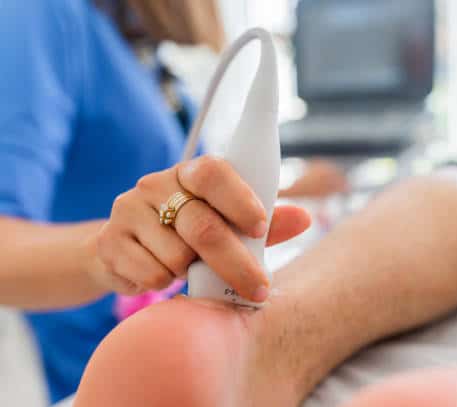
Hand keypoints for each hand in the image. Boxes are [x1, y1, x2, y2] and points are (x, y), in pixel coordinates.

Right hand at [90, 156, 309, 301]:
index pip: (212, 172)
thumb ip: (263, 223)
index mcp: (190, 173)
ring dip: (192, 274)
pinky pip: (152, 275)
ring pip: (177, 257)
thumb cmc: (187, 233)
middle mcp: (156, 184)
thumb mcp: (227, 223)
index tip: (260, 226)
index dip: (239, 198)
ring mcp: (128, 210)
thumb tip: (303, 219)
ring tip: (188, 266)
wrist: (125, 248)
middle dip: (236, 264)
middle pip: (202, 226)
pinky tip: (163, 272)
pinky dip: (166, 283)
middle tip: (258, 288)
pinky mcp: (110, 242)